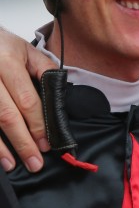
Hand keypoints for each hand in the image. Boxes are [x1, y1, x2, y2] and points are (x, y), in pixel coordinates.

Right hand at [0, 26, 55, 172]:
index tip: (47, 142)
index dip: (39, 123)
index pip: (27, 100)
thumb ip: (45, 70)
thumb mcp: (28, 50)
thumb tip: (59, 96)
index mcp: (9, 62)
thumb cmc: (3, 46)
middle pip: (7, 116)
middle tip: (36, 161)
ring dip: (1, 148)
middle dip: (23, 142)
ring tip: (13, 165)